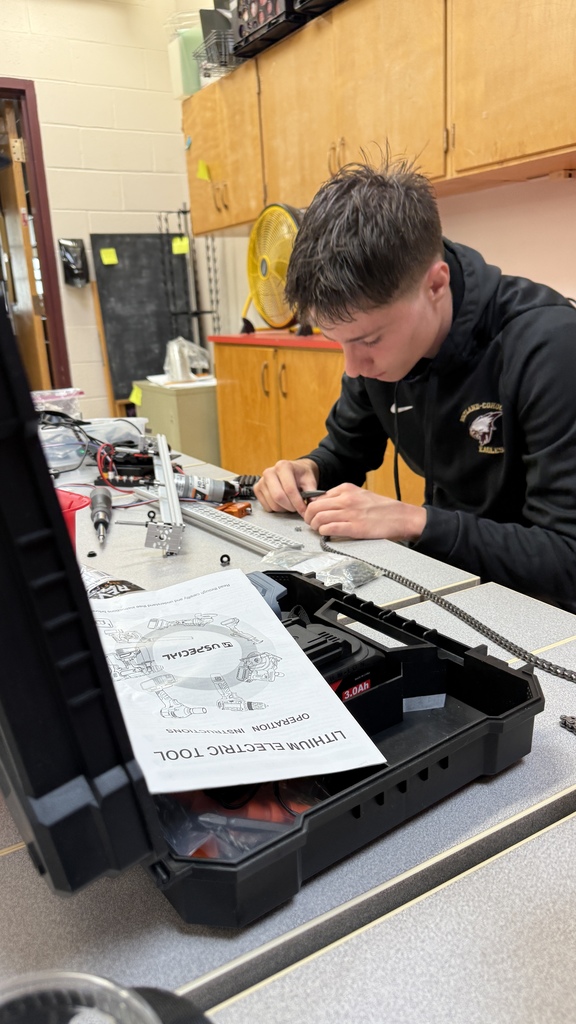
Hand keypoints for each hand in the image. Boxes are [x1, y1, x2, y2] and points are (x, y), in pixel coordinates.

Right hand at [254, 458, 319, 514]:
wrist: (294, 471)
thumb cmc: (301, 475)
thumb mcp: (310, 480)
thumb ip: (312, 491)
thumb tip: (312, 503)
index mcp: (283, 466)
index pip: (289, 489)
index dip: (298, 503)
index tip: (304, 511)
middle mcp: (270, 472)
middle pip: (278, 497)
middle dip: (290, 507)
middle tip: (297, 508)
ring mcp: (261, 481)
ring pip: (272, 504)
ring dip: (284, 509)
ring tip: (291, 504)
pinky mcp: (257, 489)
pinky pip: (266, 506)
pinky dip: (276, 508)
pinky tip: (282, 502)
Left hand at [303, 483, 426, 542]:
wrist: (402, 517)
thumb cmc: (384, 508)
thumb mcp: (361, 494)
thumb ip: (344, 497)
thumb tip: (326, 505)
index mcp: (347, 489)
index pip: (319, 496)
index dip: (312, 506)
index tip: (313, 513)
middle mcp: (346, 499)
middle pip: (315, 506)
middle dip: (308, 516)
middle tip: (310, 522)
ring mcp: (350, 513)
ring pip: (319, 517)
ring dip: (314, 525)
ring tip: (318, 529)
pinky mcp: (354, 528)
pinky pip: (329, 528)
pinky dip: (323, 532)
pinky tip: (326, 533)